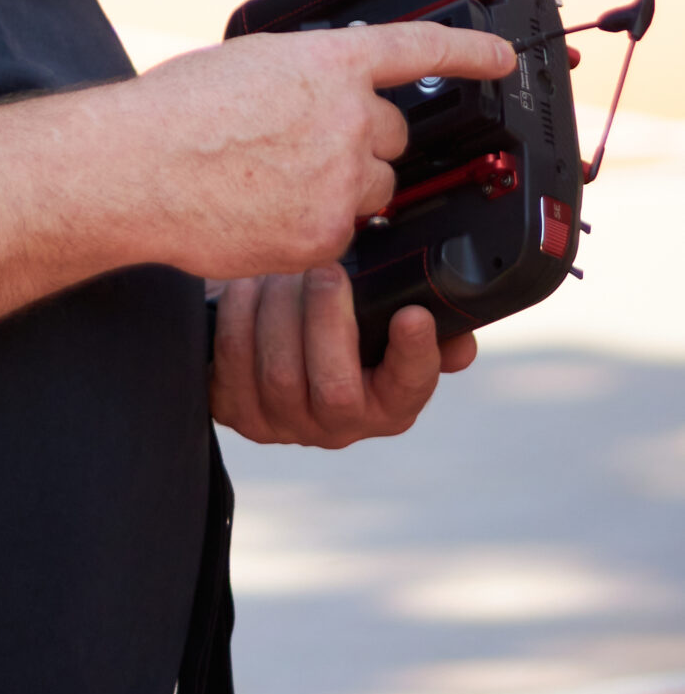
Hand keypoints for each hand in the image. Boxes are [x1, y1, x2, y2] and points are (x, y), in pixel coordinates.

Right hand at [116, 20, 514, 278]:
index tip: (503, 57)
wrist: (136, 169)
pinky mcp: (326, 233)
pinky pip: (343, 232)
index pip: (419, 49)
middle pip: (394, 134)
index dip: (470, 52)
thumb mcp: (248, 63)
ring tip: (275, 182)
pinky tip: (264, 215)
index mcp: (328, 61)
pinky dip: (314, 226)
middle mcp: (347, 116)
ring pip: (375, 188)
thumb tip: (326, 88)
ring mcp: (341, 178)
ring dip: (344, 185)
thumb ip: (303, 73)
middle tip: (306, 146)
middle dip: (363, 141)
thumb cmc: (173, 112)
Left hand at [211, 265, 474, 446]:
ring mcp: (282, 424)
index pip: (409, 390)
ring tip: (284, 268)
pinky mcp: (233, 409)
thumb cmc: (330, 316)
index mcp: (388, 402)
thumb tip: (459, 343)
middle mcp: (337, 426)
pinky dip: (240, 312)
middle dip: (328, 318)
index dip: (414, 358)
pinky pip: (234, 360)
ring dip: (280, 308)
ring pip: (279, 374)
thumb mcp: (380, 317)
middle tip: (325, 268)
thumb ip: (427, 328)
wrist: (259, 326)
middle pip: (335, 391)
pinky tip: (249, 283)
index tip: (413, 315)